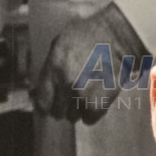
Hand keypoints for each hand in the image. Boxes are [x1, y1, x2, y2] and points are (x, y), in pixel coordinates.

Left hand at [31, 3, 144, 125]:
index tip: (51, 104)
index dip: (47, 105)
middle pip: (57, 112)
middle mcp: (65, 84)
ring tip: (87, 94)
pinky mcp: (99, 101)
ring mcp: (82, 94)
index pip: (42, 102)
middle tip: (72, 98)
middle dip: (63, 107)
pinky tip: (96, 100)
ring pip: (73, 116)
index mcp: (53, 69)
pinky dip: (92, 113)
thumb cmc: (87, 36)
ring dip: (78, 109)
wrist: (116, 37)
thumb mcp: (59, 45)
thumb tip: (38, 90)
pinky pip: (89, 119)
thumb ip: (49, 69)